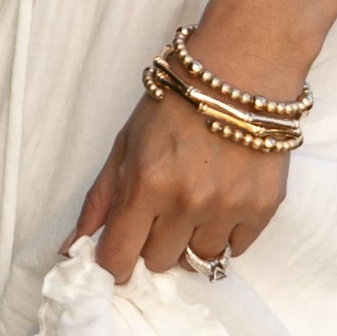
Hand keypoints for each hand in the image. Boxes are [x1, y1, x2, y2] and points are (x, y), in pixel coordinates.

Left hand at [69, 87, 288, 286]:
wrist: (241, 70)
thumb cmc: (176, 103)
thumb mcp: (126, 144)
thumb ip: (100, 199)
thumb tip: (72, 249)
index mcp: (146, 184)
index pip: (119, 258)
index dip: (113, 265)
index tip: (116, 257)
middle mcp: (187, 202)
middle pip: (158, 262)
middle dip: (152, 244)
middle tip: (160, 212)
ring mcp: (229, 207)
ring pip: (199, 261)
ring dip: (189, 242)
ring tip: (193, 207)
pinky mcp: (264, 207)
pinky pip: (235, 250)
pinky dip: (224, 235)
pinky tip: (221, 204)